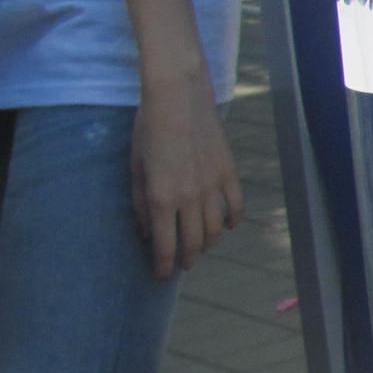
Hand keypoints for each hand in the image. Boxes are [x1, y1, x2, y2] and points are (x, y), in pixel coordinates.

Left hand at [131, 65, 243, 277]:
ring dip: (208, 243)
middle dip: (187, 259)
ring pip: (217, 229)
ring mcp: (213, 186)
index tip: (160, 275)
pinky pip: (237, 207)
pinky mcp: (230, 172)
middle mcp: (190, 198)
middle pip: (194, 242)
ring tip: (201, 247)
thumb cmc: (149, 129)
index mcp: (162, 198)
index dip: (163, 265)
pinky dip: (233, 221)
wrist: (178, 96)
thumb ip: (140, 203)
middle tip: (182, 266)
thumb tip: (145, 232)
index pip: (165, 245)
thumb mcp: (136, 167)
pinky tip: (227, 226)